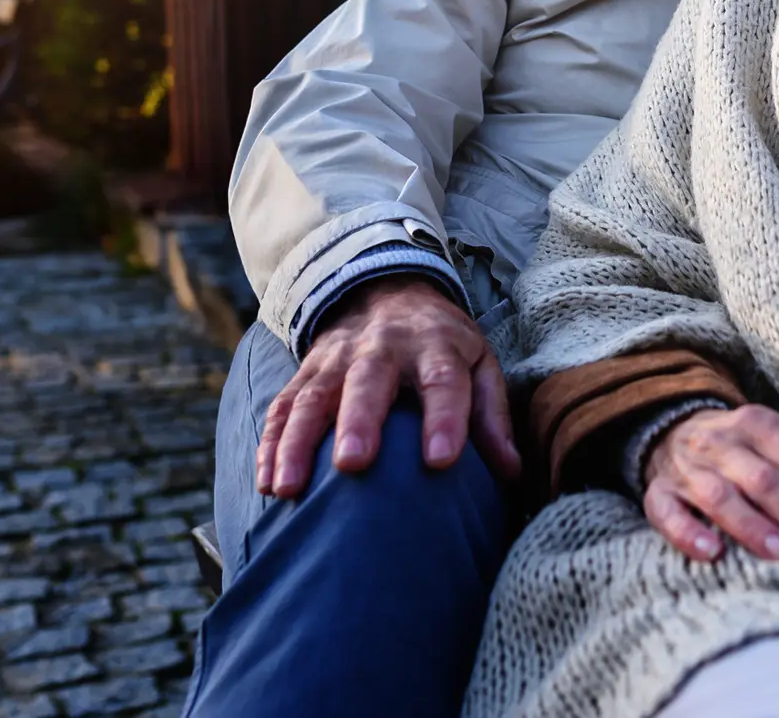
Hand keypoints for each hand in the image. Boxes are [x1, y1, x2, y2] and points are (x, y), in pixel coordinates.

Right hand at [256, 276, 522, 498]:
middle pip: (368, 382)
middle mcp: (382, 349)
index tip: (441, 461)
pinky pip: (283, 406)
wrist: (387, 290)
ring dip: (297, 442)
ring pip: (312, 397)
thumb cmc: (441, 346)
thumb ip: (492, 416)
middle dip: (358, 422)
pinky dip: (271, 443)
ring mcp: (336, 359)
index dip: (444, 419)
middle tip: (353, 464)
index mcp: (435, 347)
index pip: (443, 381)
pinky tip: (266, 481)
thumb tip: (511, 473)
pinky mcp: (305, 372)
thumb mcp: (478, 364)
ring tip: (288, 488)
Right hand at [642, 405, 778, 562]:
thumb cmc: (742, 449)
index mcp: (759, 425)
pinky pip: (666, 511)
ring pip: (719, 495)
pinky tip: (712, 553)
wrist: (668, 429)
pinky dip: (687, 532)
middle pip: (765, 479)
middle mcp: (722, 443)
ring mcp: (687, 468)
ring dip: (753, 526)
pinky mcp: (658, 492)